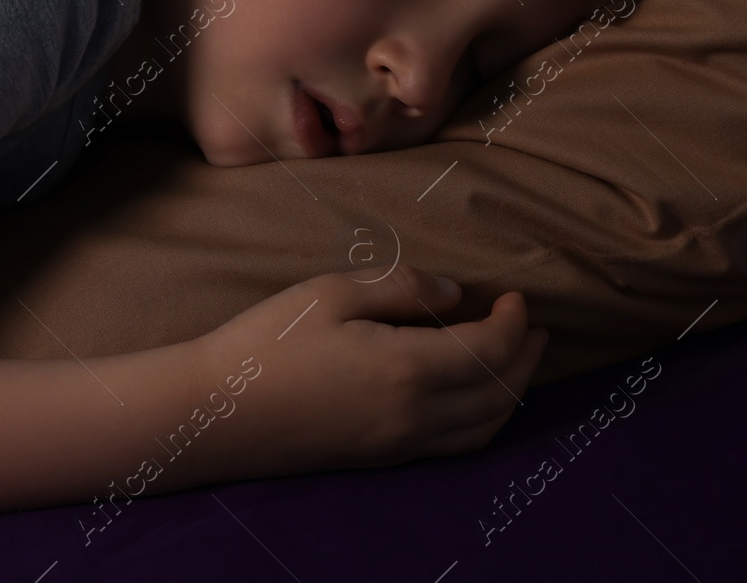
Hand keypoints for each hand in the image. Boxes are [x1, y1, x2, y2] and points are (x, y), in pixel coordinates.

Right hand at [189, 262, 547, 478]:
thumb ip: (400, 287)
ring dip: (510, 393)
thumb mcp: (330, 294)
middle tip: (532, 327)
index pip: (490, 349)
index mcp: (408, 369)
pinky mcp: (378, 458)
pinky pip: (454, 446)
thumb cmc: (266, 344)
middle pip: (499, 394)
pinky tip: (469, 395)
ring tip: (513, 360)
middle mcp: (414, 417)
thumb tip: (453, 293)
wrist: (214, 413)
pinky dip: (481, 419)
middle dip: (525, 358)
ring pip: (483, 428)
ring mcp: (398, 445)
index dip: (512, 321)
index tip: (514, 295)